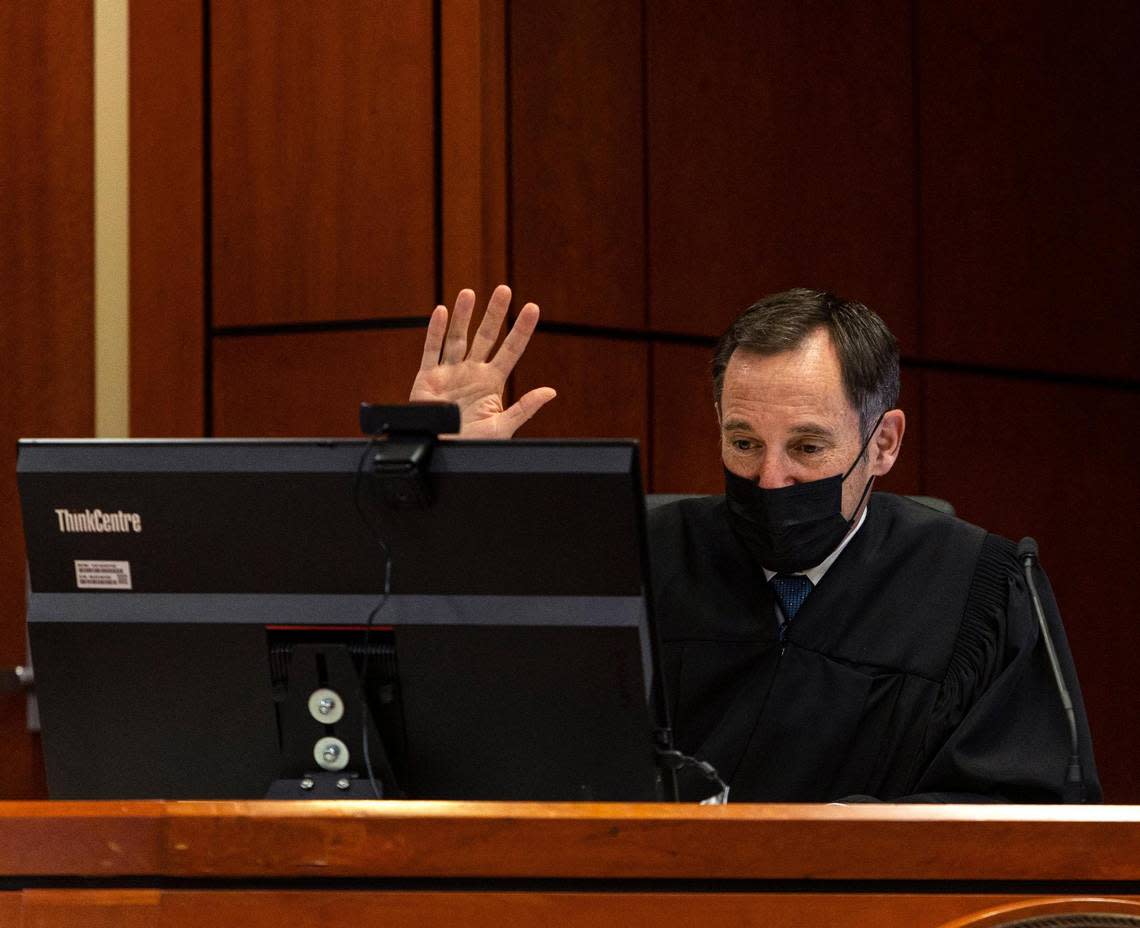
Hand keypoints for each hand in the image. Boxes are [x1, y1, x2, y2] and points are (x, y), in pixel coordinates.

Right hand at [410, 285, 555, 437]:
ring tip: (470, 293)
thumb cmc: (471, 445)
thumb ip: (524, 408)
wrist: (440, 454)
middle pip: (485, 337)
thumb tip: (550, 392)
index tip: (533, 308)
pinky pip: (431, 350)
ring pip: (457, 338)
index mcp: (492, 383)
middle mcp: (472, 373)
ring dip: (463, 315)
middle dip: (494, 314)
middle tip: (504, 290)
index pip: (511, 350)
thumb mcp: (502, 428)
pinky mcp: (427, 378)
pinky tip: (441, 312)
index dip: (521, 330)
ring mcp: (450, 373)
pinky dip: (435, 331)